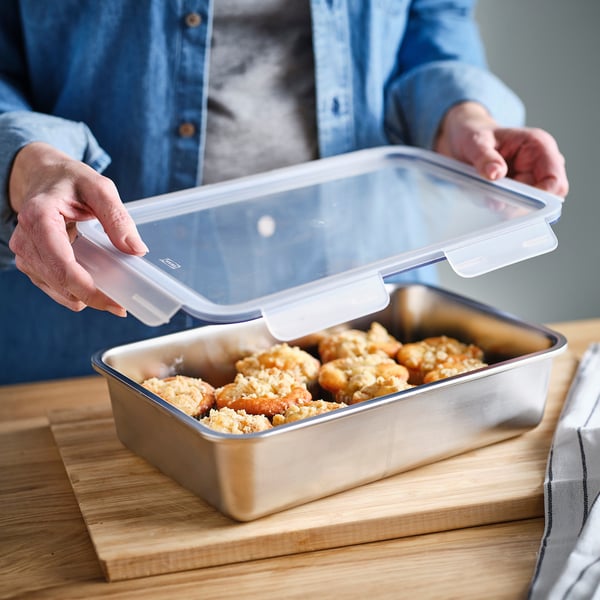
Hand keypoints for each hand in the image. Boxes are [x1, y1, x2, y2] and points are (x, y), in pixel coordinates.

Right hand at [8, 142, 147, 314]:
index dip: (89, 290)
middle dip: (92, 297)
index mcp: (39, 219)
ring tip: (111, 291)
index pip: (62, 266)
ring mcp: (25, 254)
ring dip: (84, 296)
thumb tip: (136, 250)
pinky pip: (54, 288)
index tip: (116, 303)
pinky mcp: (30, 263)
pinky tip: (94, 284)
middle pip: (61, 284)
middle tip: (122, 304)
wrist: (43, 176)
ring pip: (58, 291)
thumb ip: (118, 218)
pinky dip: (75, 291)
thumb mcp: (100, 188)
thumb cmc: (70, 180)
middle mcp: (25, 240)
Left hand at [434, 101, 568, 196]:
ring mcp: (530, 179)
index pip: (554, 180)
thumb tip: (496, 174)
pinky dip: (499, 207)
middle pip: (543, 199)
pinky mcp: (518, 191)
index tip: (516, 203)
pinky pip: (512, 207)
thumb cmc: (474, 134)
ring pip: (527, 206)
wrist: (465, 138)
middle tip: (493, 202)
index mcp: (539, 147)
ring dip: (506, 207)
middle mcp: (540, 165)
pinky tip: (486, 197)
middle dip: (518, 205)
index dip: (541, 197)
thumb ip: (485, 158)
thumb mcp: (475, 142)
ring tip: (485, 195)